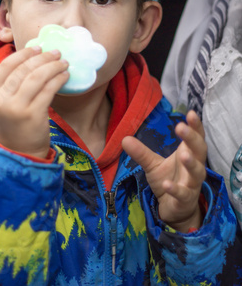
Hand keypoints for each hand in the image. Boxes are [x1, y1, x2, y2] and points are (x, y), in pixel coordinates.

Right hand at [0, 46, 68, 157]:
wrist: (19, 154)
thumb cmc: (14, 126)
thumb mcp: (3, 105)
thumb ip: (11, 85)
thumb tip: (33, 59)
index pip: (5, 66)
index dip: (23, 54)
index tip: (37, 48)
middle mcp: (1, 100)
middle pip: (23, 70)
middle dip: (42, 58)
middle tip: (56, 52)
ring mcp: (16, 108)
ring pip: (36, 77)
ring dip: (52, 66)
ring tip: (63, 62)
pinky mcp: (33, 115)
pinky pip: (48, 90)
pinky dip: (58, 80)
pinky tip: (65, 76)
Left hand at [122, 111, 206, 232]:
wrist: (175, 210)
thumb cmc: (169, 179)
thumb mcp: (152, 164)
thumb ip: (141, 152)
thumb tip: (124, 139)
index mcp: (188, 153)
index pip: (196, 137)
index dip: (196, 126)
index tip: (191, 113)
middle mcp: (195, 167)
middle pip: (199, 150)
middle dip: (192, 138)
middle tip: (181, 127)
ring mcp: (192, 184)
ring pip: (197, 172)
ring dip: (191, 163)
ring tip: (183, 154)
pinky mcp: (186, 200)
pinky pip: (183, 194)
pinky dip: (175, 189)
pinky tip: (167, 184)